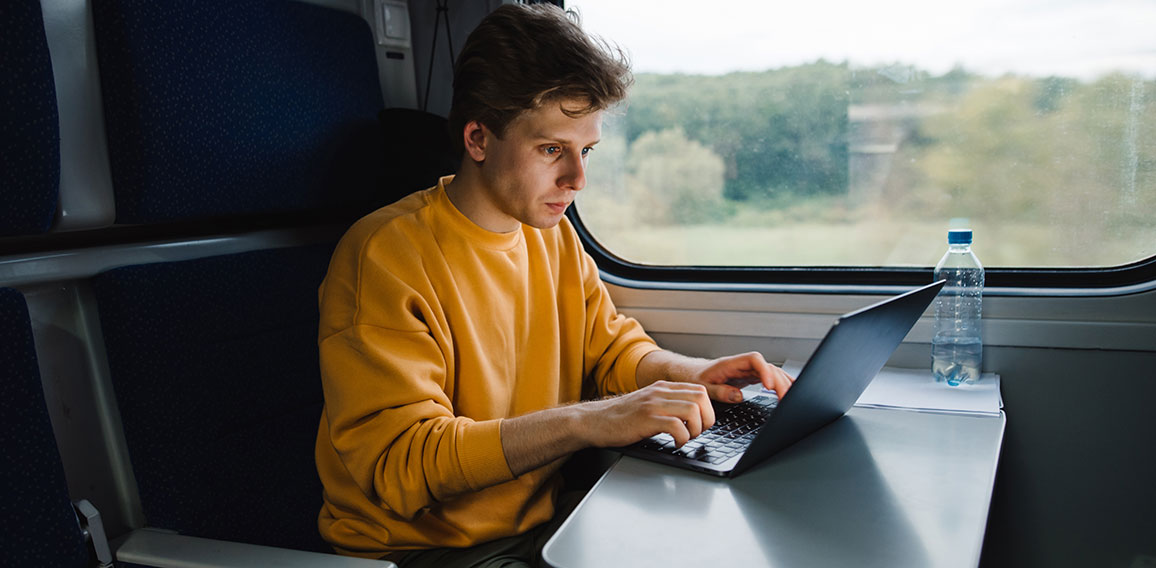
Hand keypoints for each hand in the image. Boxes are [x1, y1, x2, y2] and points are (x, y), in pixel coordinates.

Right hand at [579, 381, 714, 448]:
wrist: (593, 421)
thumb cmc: (620, 418)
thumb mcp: (647, 404)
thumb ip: (667, 404)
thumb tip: (692, 415)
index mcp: (662, 388)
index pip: (699, 389)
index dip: (708, 408)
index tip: (703, 423)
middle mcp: (660, 392)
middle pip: (701, 397)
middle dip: (707, 418)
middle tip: (698, 431)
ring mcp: (653, 404)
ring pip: (692, 410)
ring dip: (696, 429)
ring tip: (686, 438)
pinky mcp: (646, 419)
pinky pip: (677, 426)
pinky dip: (683, 438)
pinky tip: (675, 443)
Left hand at [690, 352, 795, 403]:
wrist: (693, 374)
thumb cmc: (697, 378)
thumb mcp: (704, 387)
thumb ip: (719, 391)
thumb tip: (738, 396)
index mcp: (731, 363)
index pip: (754, 360)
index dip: (764, 370)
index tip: (768, 386)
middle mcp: (743, 365)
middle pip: (768, 367)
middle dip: (779, 382)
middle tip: (785, 398)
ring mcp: (749, 370)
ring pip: (772, 373)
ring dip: (783, 384)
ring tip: (792, 398)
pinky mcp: (752, 377)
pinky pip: (770, 378)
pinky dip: (780, 385)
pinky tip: (789, 392)